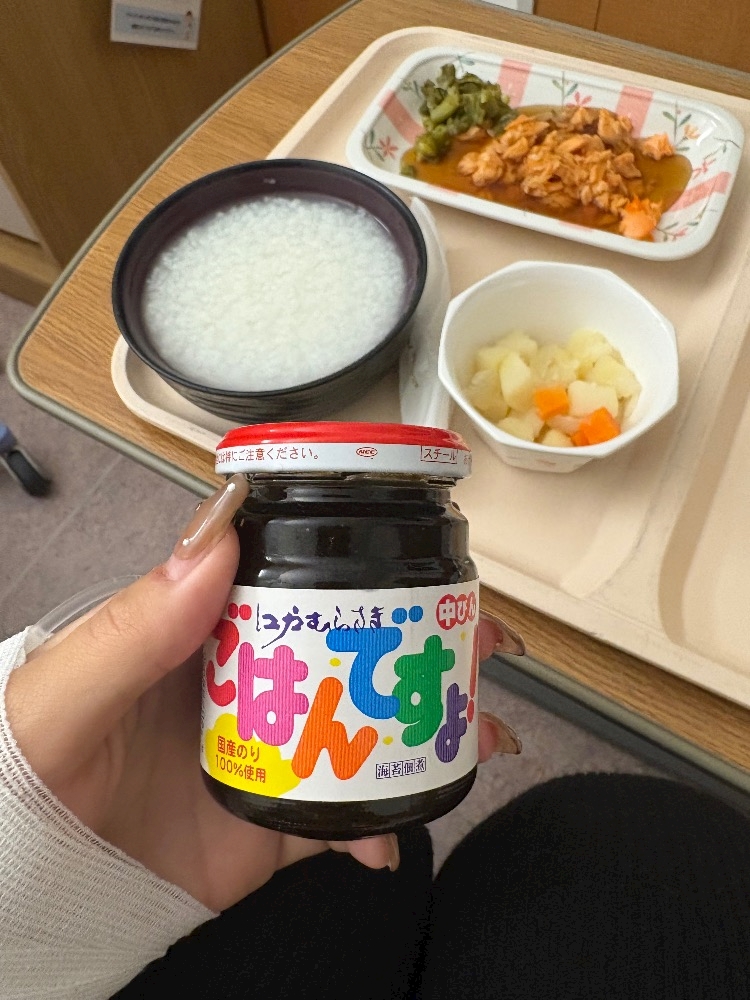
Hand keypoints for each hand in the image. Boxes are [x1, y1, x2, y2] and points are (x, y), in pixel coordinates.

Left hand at [5, 476, 523, 913]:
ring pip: (362, 731)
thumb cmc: (28, 773)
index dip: (363, 570)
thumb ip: (135, 622)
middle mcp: (244, 688)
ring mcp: (264, 755)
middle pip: (349, 655)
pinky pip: (340, 819)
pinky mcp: (269, 823)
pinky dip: (378, 826)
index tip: (423, 570)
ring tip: (471, 737)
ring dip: (422, 731)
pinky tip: (393, 834)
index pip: (294, 585)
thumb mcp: (68, 690)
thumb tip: (216, 539)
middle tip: (477, 652)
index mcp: (200, 635)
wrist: (32, 885)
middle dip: (421, 648)